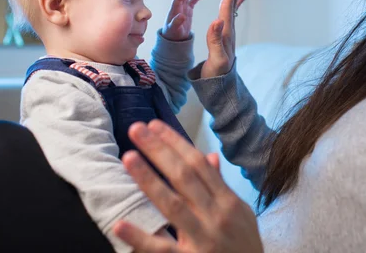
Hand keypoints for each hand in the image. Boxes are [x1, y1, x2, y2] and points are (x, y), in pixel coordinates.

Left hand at [114, 120, 263, 252]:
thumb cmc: (244, 247)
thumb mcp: (241, 214)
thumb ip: (222, 186)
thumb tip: (209, 157)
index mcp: (228, 202)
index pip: (199, 165)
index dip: (176, 143)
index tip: (155, 125)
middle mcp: (215, 216)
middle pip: (184, 176)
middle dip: (159, 150)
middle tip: (137, 129)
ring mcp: (202, 239)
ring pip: (172, 204)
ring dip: (149, 180)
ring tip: (129, 157)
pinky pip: (162, 249)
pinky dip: (141, 237)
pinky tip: (121, 224)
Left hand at [161, 0, 203, 40]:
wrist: (173, 39)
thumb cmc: (172, 34)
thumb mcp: (173, 29)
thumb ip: (176, 22)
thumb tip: (182, 15)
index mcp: (174, 11)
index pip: (178, 0)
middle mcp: (178, 8)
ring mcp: (183, 9)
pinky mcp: (187, 12)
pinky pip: (192, 2)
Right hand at [201, 0, 248, 77]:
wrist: (221, 89)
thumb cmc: (216, 77)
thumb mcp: (216, 60)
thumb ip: (215, 40)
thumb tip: (217, 19)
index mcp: (225, 32)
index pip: (228, 3)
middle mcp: (228, 30)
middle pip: (232, 1)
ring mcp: (227, 33)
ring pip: (232, 6)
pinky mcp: (224, 37)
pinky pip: (229, 15)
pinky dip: (231, 4)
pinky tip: (235, 0)